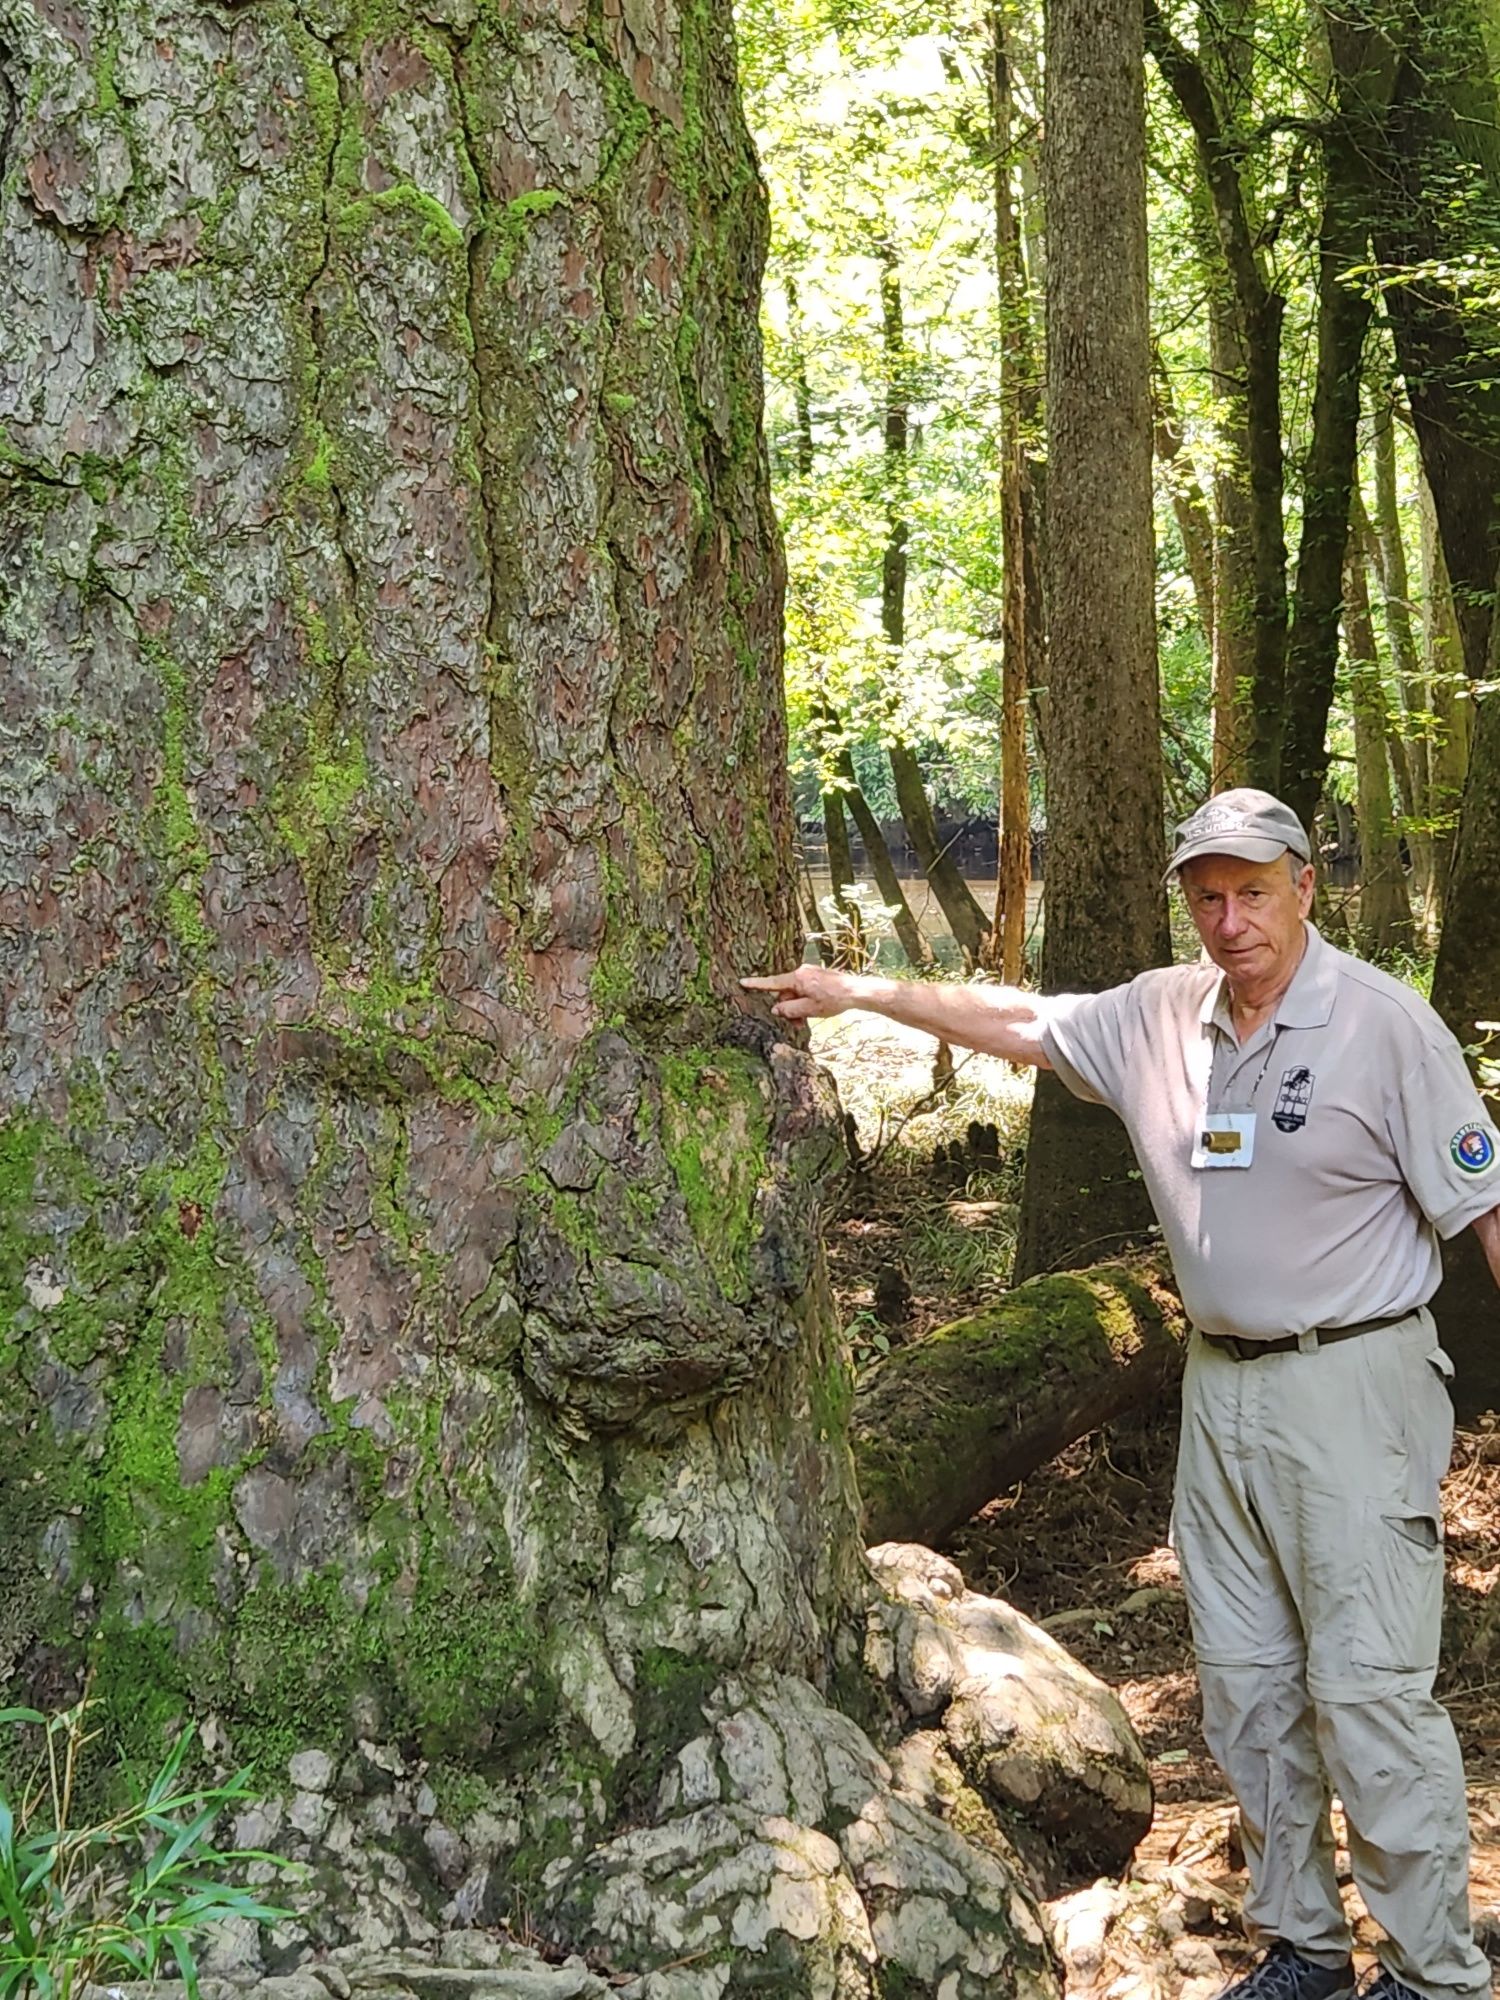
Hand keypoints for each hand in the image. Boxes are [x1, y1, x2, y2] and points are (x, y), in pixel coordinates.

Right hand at [741, 965, 863, 1022]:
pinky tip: (814, 1010)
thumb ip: (790, 1009)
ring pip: (795, 992)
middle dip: (787, 1007)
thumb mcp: (809, 1009)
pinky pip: (804, 989)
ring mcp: (811, 973)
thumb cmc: (834, 1000)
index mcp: (797, 978)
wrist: (857, 991)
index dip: (757, 984)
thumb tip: (776, 1009)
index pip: (772, 983)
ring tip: (806, 1020)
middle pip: (785, 991)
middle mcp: (802, 972)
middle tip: (795, 1023)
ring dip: (797, 1006)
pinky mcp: (818, 977)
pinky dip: (805, 1000)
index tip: (742, 982)